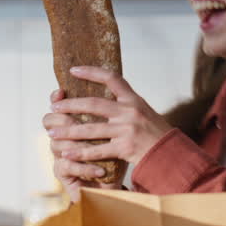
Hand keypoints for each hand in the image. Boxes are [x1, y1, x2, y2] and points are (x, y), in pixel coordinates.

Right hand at [42, 89, 120, 201]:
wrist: (109, 187)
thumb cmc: (113, 156)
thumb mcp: (115, 133)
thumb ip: (109, 114)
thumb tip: (116, 87)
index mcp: (70, 124)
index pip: (57, 107)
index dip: (57, 98)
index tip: (62, 91)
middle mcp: (60, 137)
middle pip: (49, 121)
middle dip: (64, 120)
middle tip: (76, 122)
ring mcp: (58, 154)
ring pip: (57, 143)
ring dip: (77, 145)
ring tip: (94, 148)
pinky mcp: (61, 172)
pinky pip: (67, 165)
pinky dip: (85, 167)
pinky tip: (100, 170)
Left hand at [44, 67, 172, 199]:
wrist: (172, 155)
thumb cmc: (156, 135)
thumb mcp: (145, 113)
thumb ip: (126, 106)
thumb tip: (107, 96)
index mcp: (133, 100)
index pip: (111, 78)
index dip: (91, 72)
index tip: (73, 70)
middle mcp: (129, 111)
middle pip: (93, 104)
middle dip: (70, 105)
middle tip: (54, 107)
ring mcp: (127, 129)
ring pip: (90, 129)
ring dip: (68, 131)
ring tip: (52, 133)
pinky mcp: (125, 147)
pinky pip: (97, 150)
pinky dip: (80, 153)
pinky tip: (66, 153)